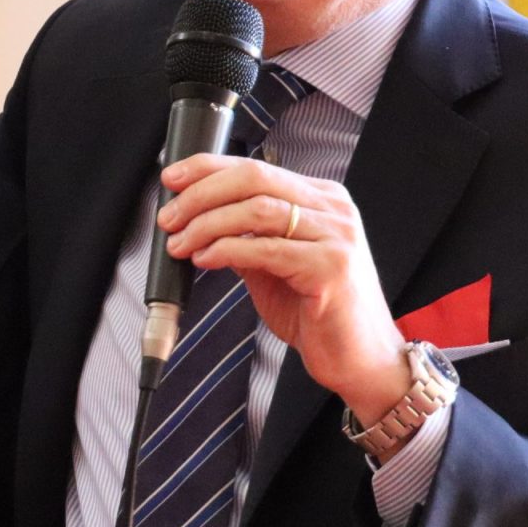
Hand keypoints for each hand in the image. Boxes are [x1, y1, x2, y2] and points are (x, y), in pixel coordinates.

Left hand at [157, 153, 411, 425]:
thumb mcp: (273, 264)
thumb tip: (196, 220)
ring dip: (207, 224)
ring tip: (180, 243)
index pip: (255, 167)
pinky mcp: (331, 267)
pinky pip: (266, 248)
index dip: (207, 168)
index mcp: (321, 199)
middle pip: (254, 178)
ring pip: (257, 209)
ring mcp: (336, 235)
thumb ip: (245, 237)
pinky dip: (227, 250)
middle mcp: (333, 209)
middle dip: (201, 194)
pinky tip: (205, 258)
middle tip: (168, 217)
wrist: (359, 359)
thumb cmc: (317, 312)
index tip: (172, 179)